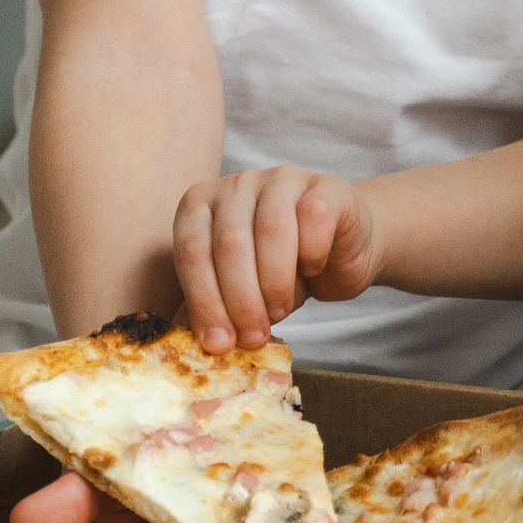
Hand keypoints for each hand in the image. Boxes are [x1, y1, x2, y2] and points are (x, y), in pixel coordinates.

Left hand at [173, 165, 377, 351]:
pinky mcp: (325, 188)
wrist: (342, 251)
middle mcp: (238, 184)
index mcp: (203, 204)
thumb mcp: (237, 291)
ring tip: (280, 313)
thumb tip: (181, 342)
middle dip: (240, 301)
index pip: (191, 250)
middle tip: (253, 337)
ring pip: (270, 231)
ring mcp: (282, 179)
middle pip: (229, 243)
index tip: (219, 343)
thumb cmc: (283, 270)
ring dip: (274, 284)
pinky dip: (311, 254)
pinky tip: (312, 270)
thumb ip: (209, 307)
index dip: (204, 301)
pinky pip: (313, 219)